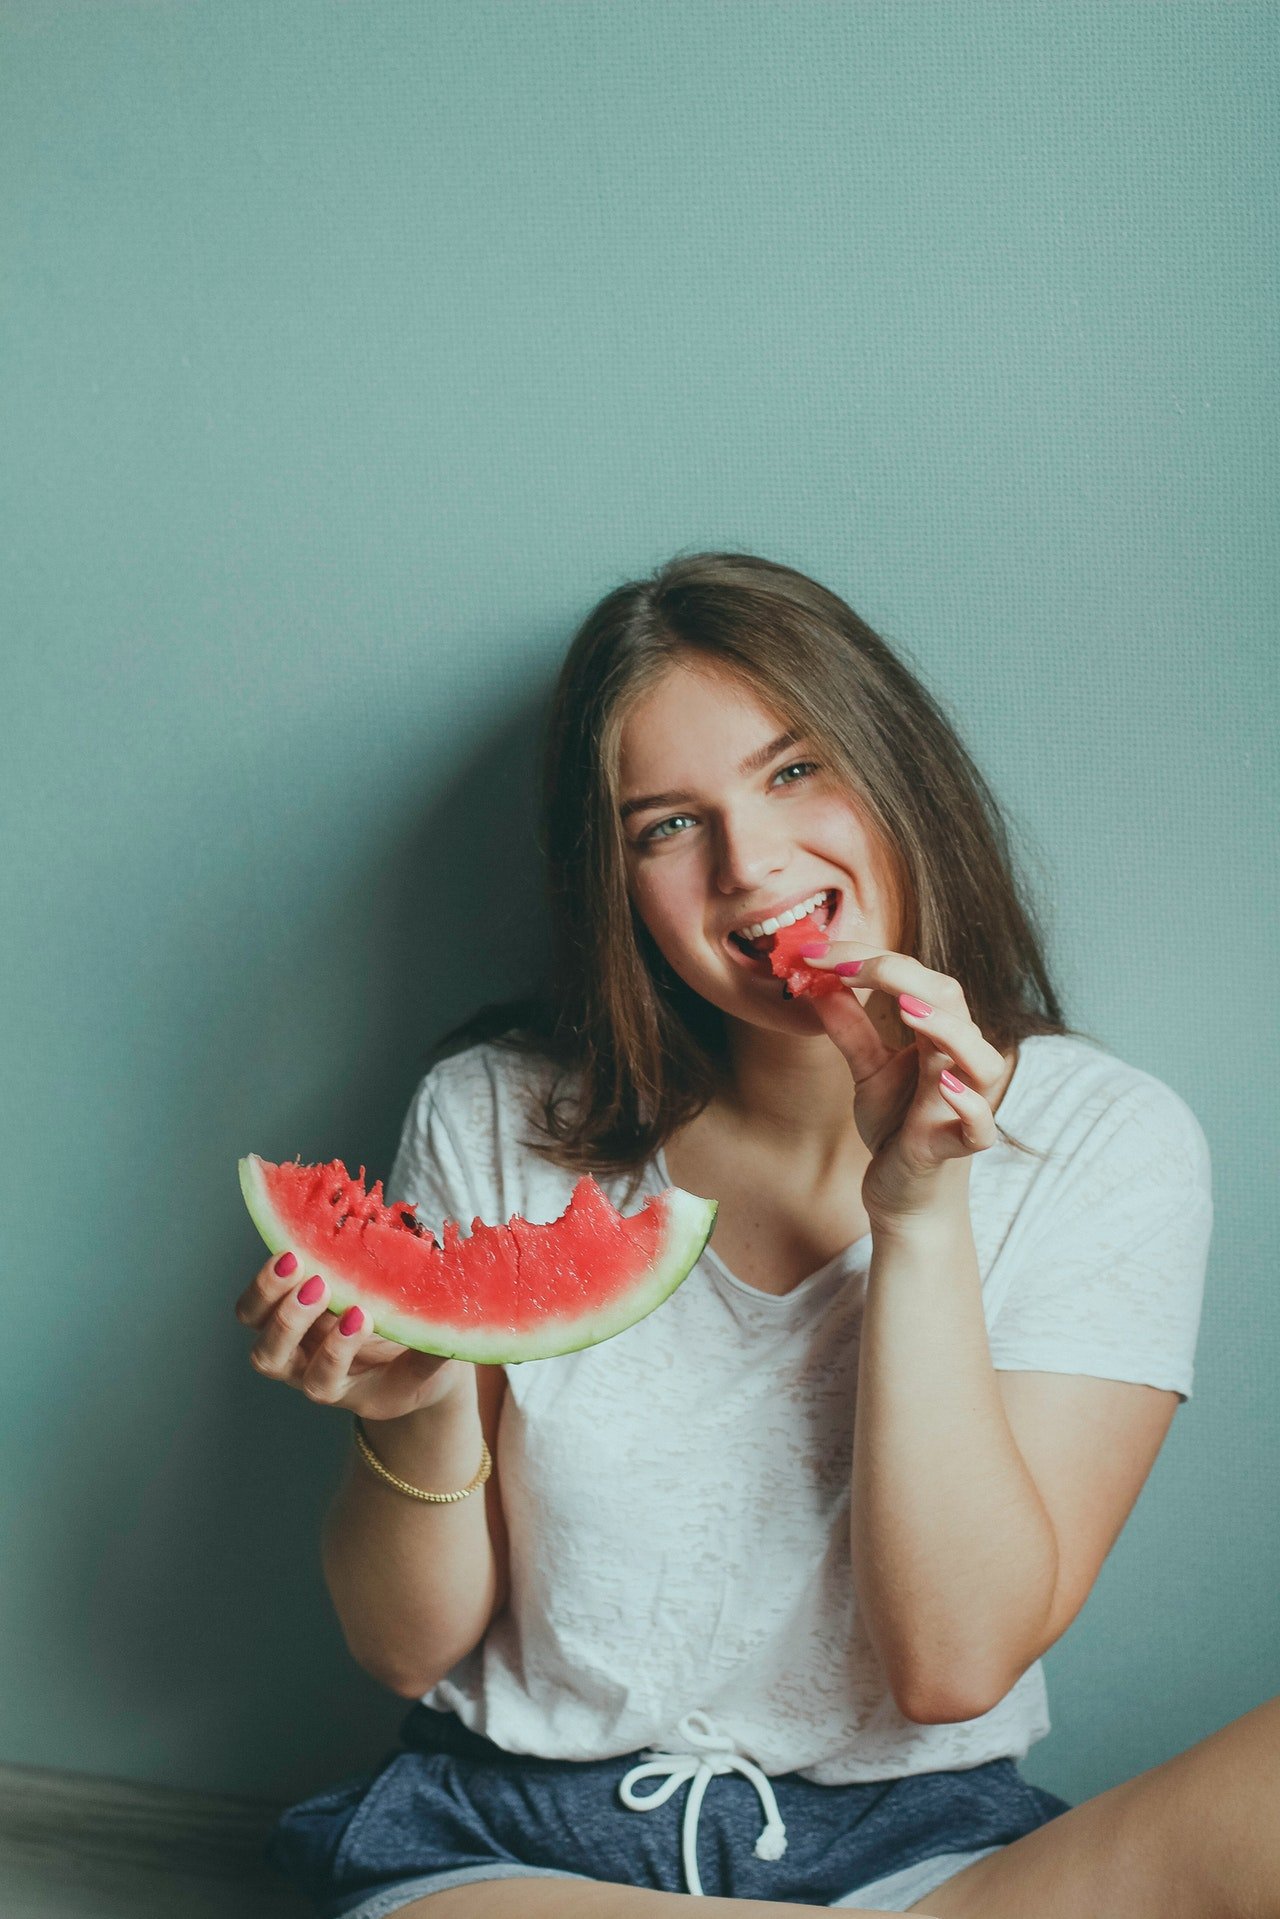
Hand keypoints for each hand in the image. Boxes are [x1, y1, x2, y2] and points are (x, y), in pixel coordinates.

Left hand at [235, 1254, 471, 1420]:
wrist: (394, 1359)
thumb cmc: (413, 1365)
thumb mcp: (428, 1367)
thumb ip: (433, 1352)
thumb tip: (452, 1324)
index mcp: (339, 1389)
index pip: (324, 1380)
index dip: (336, 1352)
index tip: (363, 1316)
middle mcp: (302, 1368)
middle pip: (272, 1358)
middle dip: (291, 1320)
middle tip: (320, 1285)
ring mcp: (287, 1338)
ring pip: (255, 1324)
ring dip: (269, 1293)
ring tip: (294, 1260)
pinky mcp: (280, 1308)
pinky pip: (258, 1296)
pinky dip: (268, 1276)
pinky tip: (293, 1245)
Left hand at [796, 938, 1009, 1227]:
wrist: (904, 1197)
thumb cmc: (897, 1128)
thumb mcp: (868, 1071)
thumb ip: (850, 1029)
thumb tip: (819, 984)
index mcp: (939, 1036)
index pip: (915, 979)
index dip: (869, 959)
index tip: (817, 953)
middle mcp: (959, 1062)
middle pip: (951, 1001)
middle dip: (900, 974)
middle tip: (844, 964)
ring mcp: (963, 1105)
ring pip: (980, 1058)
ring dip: (948, 1029)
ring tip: (907, 1007)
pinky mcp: (958, 1147)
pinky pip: (980, 1126)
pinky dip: (968, 1104)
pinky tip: (944, 1084)